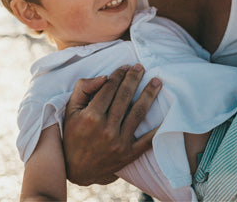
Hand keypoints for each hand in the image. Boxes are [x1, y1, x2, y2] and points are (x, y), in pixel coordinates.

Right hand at [62, 64, 161, 185]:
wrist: (76, 169)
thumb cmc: (73, 135)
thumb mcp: (70, 110)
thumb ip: (83, 89)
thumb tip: (104, 77)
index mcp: (91, 117)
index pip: (109, 89)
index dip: (118, 75)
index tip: (125, 67)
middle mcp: (106, 129)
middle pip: (125, 97)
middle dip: (134, 79)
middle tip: (141, 67)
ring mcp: (119, 143)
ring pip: (138, 113)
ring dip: (149, 95)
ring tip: (157, 81)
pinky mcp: (129, 154)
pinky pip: (147, 140)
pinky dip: (158, 128)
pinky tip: (166, 114)